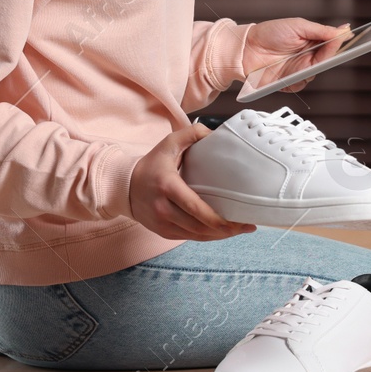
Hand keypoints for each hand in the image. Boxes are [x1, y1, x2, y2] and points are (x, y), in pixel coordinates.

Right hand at [129, 122, 255, 241]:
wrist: (124, 186)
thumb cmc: (151, 164)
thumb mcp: (169, 143)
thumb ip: (192, 133)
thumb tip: (216, 134)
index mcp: (167, 186)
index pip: (196, 208)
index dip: (219, 219)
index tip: (239, 220)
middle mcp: (163, 208)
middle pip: (200, 226)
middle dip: (226, 230)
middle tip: (246, 226)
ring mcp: (162, 223)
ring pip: (196, 236)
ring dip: (219, 236)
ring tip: (239, 230)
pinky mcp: (163, 232)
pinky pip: (189, 238)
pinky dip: (206, 236)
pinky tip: (221, 232)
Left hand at [241, 17, 352, 92]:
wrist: (245, 48)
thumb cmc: (269, 33)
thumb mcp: (298, 26)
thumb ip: (321, 30)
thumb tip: (342, 30)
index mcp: (311, 42)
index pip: (331, 45)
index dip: (340, 44)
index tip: (347, 40)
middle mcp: (307, 57)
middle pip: (326, 61)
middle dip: (328, 55)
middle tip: (327, 49)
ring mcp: (298, 70)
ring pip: (315, 74)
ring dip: (311, 67)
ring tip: (304, 59)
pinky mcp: (289, 82)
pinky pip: (300, 85)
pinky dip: (298, 79)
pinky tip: (291, 72)